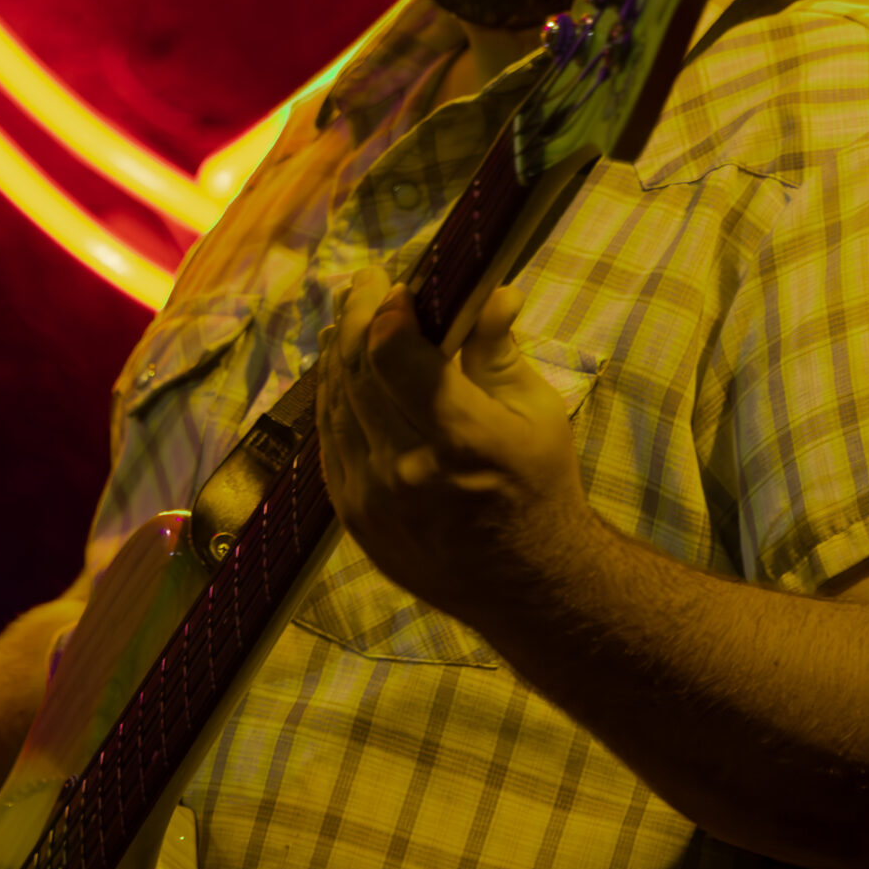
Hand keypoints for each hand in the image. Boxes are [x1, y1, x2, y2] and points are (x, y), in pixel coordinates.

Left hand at [317, 265, 599, 620]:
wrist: (527, 584)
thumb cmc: (540, 486)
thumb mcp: (536, 412)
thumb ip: (499, 349)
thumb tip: (494, 287)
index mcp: (461, 438)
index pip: (395, 356)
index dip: (386, 309)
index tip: (395, 284)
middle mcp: (408, 469)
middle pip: (357, 371)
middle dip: (358, 315)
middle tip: (366, 283)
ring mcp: (372, 499)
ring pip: (333, 403)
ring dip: (339, 351)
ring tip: (352, 318)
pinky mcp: (353, 518)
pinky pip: (328, 440)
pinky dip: (333, 397)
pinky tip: (344, 370)